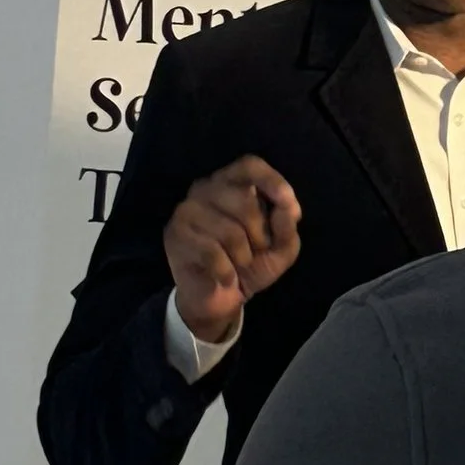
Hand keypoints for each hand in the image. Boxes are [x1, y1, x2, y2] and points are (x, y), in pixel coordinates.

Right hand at [164, 159, 300, 346]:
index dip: (272, 181)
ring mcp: (187, 210)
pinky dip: (226, 272)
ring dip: (243, 258)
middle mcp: (206, 189)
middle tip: (256, 253)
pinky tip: (225, 277)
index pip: (249, 166)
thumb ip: (288, 231)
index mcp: (232, 184)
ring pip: (229, 232)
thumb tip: (288, 211)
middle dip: (260, 235)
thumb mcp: (279, 251)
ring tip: (238, 265)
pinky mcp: (175, 234)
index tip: (289, 205)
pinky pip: (211, 253)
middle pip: (244, 201)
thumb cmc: (249, 265)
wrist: (217, 298)